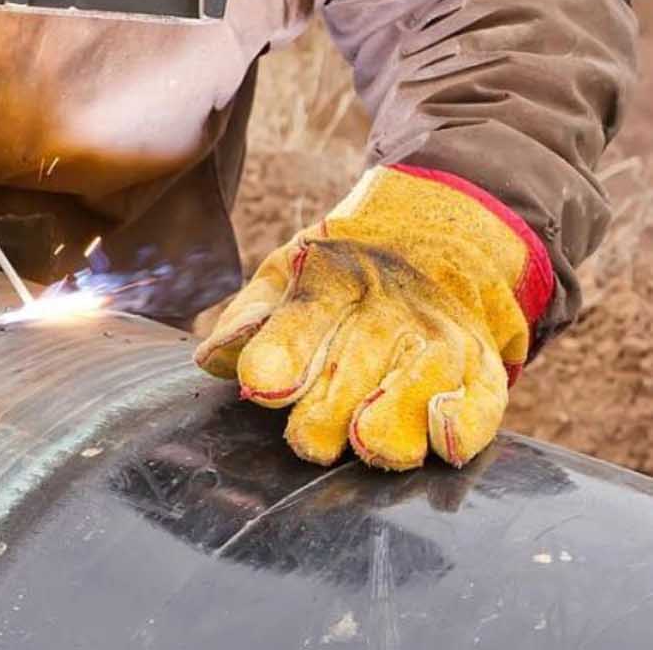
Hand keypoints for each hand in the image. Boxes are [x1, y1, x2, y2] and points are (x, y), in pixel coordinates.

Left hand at [195, 165, 551, 469]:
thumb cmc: (339, 280)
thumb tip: (213, 358)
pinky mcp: (480, 372)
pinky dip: (462, 424)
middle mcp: (390, 307)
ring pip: (416, 387)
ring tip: (364, 444)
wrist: (437, 249)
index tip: (262, 386)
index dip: (284, 353)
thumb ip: (250, 319)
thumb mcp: (287, 276)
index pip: (305, 317)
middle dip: (327, 410)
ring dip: (389, 424)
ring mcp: (440, 338)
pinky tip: (440, 439)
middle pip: (355, 366)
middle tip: (306, 438)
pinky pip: (478, 404)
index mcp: (333, 276)